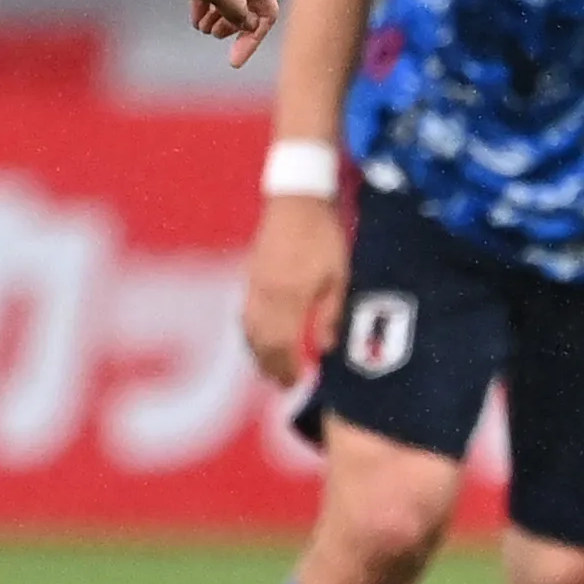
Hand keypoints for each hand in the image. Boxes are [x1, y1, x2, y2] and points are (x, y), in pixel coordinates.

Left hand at [131, 0, 279, 67]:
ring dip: (221, 17)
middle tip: (216, 38)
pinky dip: (208, 5)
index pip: (267, 11)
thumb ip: (235, 9)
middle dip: (238, 26)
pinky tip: (195, 17)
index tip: (234, 58)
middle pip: (252, 4)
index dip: (253, 38)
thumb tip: (251, 23)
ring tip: (203, 29)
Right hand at [242, 195, 347, 384]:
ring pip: (249, 331)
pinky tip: (260, 339)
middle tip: (282, 384)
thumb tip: (324, 348)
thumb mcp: (339, 275)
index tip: (296, 382)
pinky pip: (245, 315)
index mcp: (290, 298)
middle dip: (270, 367)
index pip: (282, 345)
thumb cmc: (324, 236)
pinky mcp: (250, 277)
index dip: (287, 368)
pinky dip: (251, 334)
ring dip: (258, 353)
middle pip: (262, 343)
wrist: (296, 200)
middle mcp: (266, 297)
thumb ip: (330, 313)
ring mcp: (254, 287)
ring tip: (269, 368)